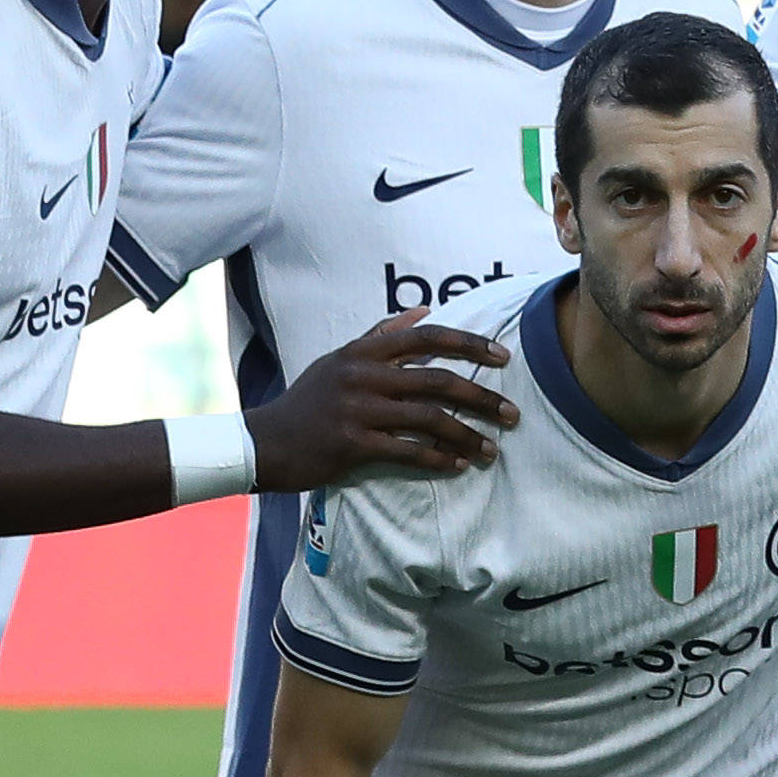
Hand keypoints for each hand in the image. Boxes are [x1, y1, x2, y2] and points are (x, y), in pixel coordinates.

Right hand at [259, 312, 516, 486]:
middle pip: (438, 380)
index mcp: (363, 352)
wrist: (265, 442)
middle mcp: (363, 376)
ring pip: (430, 419)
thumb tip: (425, 311)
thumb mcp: (339, 359)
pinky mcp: (354, 444)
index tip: (503, 357)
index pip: (427, 337)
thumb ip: (382, 335)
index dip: (469, 344)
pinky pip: (409, 452)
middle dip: (483, 398)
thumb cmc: (308, 400)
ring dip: (468, 435)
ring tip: (492, 448)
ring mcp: (358, 410)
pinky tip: (459, 465)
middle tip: (512, 414)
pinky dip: (439, 459)